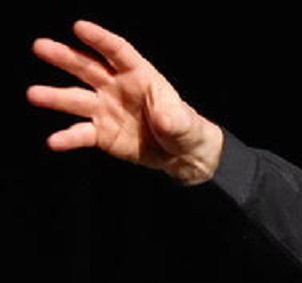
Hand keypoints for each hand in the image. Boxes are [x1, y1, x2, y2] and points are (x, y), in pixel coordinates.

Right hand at [26, 20, 222, 183]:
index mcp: (139, 75)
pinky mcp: (101, 133)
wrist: (180, 154)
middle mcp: (116, 87)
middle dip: (65, 57)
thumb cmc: (183, 127)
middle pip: (87, 68)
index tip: (79, 27)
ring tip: (34, 94)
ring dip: (55, 97)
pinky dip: (68, 138)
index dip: (99, 39)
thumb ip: (173, 118)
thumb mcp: (184, 122)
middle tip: (40, 47)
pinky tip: (54, 141)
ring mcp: (105, 109)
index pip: (117, 51)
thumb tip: (163, 120)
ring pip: (76, 99)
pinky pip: (81, 133)